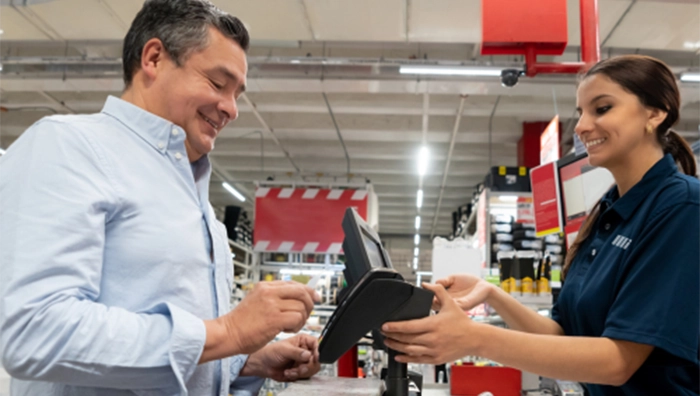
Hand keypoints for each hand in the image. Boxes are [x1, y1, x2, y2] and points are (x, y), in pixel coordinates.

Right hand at [202, 281, 319, 361]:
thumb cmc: (241, 322)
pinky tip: (287, 330)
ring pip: (301, 307)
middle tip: (307, 314)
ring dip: (301, 319)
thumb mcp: (256, 301)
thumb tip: (296, 296)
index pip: (294, 284)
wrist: (227, 333)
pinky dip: (297, 326)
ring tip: (291, 326)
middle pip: (302, 292)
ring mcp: (272, 305)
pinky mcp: (274, 319)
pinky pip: (297, 318)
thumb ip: (274, 297)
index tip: (315, 298)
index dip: (308, 291)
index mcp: (265, 286)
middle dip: (310, 304)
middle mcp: (269, 292)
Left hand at [241, 334, 320, 381]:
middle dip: (307, 365)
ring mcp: (303, 362)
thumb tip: (308, 355)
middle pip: (316, 359)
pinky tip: (288, 373)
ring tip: (290, 370)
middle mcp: (305, 351)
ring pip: (312, 369)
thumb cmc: (271, 352)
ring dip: (301, 372)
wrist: (263, 365)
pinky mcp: (300, 371)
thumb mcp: (284, 350)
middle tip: (299, 367)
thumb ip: (296, 352)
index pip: (316, 343)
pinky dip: (296, 376)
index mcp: (303, 341)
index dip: (317, 351)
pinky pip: (305, 376)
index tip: (314, 357)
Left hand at [381, 283, 484, 364]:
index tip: (385, 325)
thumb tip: (426, 284)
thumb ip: (437, 291)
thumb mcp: (450, 303)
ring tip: (388, 342)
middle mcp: (432, 339)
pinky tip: (398, 355)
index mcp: (434, 324)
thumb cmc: (463, 322)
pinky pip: (418, 360)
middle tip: (383, 333)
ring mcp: (434, 350)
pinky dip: (406, 358)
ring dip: (396, 347)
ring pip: (410, 350)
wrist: (475, 339)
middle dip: (392, 336)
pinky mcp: (436, 359)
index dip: (395, 326)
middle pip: (406, 339)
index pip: (409, 326)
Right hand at [433, 275, 495, 310]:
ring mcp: (456, 306)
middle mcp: (449, 303)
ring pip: (443, 308)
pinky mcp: (464, 306)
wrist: (483, 286)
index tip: (423, 291)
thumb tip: (428, 284)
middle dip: (430, 301)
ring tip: (435, 296)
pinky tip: (446, 296)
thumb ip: (442, 281)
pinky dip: (449, 302)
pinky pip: (454, 305)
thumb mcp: (452, 278)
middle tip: (429, 294)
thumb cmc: (468, 282)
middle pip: (434, 306)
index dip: (427, 296)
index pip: (431, 299)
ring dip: (438, 302)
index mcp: (444, 296)